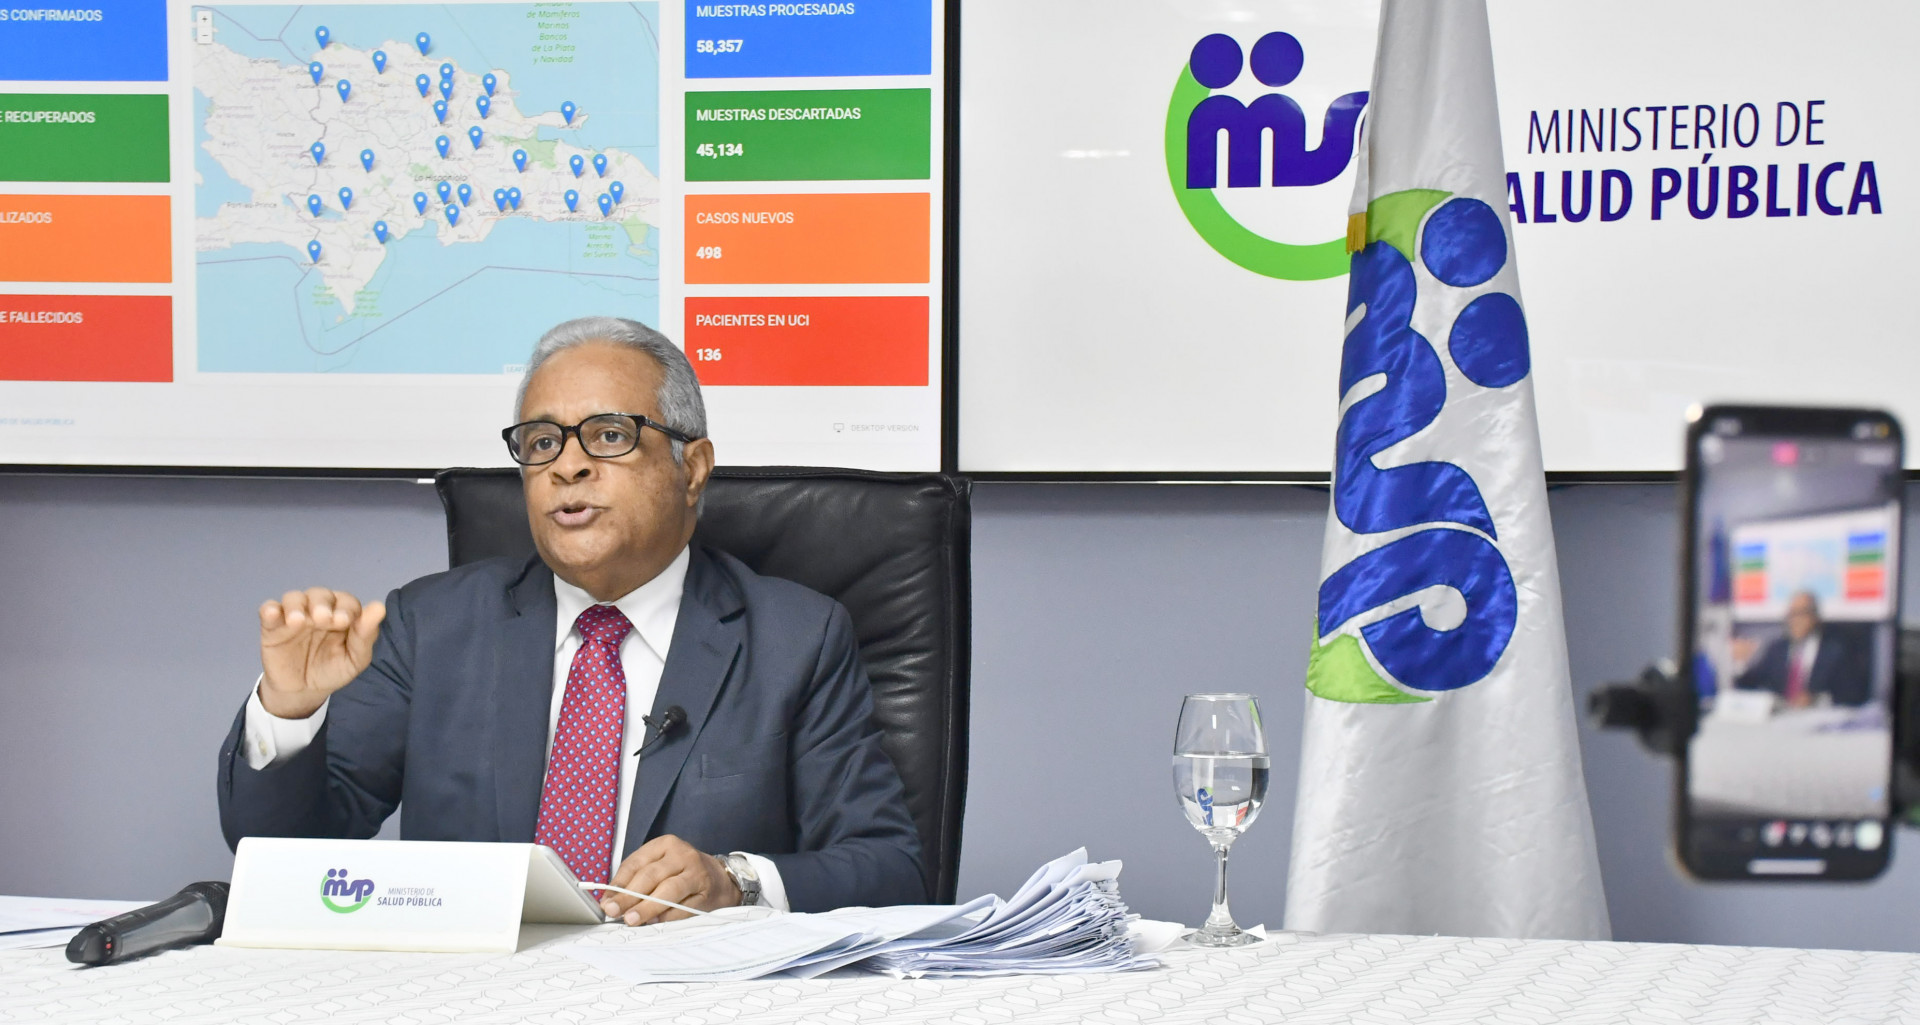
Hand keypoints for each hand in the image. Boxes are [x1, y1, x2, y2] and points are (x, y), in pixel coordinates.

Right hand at [258, 587, 385, 719]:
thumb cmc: (333, 670)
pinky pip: (268, 610)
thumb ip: (366, 635)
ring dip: (296, 606)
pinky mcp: (272, 626)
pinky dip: (270, 609)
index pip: (346, 601)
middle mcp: (318, 610)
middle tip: (323, 619)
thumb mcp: (354, 659)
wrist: (303, 691)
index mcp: (341, 614)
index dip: (346, 608)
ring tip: (299, 621)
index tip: (344, 621)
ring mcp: (294, 616)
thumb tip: (379, 607)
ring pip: (294, 598)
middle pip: (320, 594)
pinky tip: (273, 614)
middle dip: (322, 604)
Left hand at [601, 835, 740, 925]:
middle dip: (629, 896)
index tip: (606, 902)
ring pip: (668, 890)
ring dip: (648, 907)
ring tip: (632, 919)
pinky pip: (684, 907)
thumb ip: (635, 881)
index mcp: (665, 845)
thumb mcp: (659, 867)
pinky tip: (655, 922)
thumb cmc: (682, 873)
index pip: (636, 863)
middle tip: (614, 912)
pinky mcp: (707, 893)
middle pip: (651, 876)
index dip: (619, 884)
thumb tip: (610, 901)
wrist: (721, 879)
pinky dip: (668, 916)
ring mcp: (697, 873)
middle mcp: (682, 855)